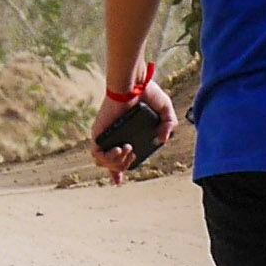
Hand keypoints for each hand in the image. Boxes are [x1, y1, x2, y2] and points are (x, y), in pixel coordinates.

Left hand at [93, 61, 179, 183]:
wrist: (134, 83)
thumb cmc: (147, 92)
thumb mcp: (166, 110)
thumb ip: (169, 125)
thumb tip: (162, 141)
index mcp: (127, 135)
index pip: (118, 158)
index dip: (117, 172)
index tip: (118, 182)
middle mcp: (114, 137)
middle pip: (111, 165)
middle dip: (123, 167)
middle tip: (133, 153)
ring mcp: (105, 136)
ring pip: (102, 163)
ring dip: (116, 163)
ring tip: (127, 150)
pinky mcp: (98, 133)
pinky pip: (96, 154)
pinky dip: (108, 158)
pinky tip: (119, 149)